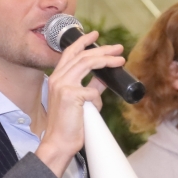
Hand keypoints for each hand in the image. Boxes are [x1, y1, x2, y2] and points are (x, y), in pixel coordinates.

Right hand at [35, 30, 123, 176]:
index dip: (83, 42)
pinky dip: (98, 100)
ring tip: (120, 59)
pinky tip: (97, 107)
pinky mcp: (70, 95)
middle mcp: (57, 78)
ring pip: (87, 64)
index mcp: (57, 78)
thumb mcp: (80, 101)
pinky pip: (93, 91)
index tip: (95, 35)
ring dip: (106, 60)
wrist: (60, 142)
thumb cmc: (69, 124)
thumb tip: (104, 78)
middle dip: (102, 49)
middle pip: (82, 56)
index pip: (69, 53)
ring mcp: (62, 85)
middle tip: (118, 47)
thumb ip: (91, 87)